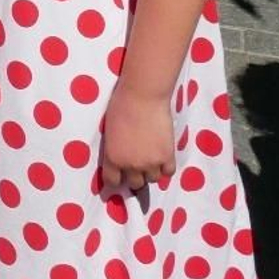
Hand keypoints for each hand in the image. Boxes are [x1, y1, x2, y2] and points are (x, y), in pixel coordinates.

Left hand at [99, 81, 174, 197]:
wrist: (143, 96)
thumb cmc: (121, 105)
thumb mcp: (110, 131)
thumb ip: (115, 148)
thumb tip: (120, 156)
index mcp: (112, 158)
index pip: (112, 181)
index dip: (116, 178)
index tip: (119, 175)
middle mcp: (131, 165)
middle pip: (135, 183)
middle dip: (135, 176)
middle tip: (137, 165)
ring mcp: (151, 162)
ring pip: (152, 179)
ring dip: (151, 171)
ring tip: (151, 157)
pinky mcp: (167, 156)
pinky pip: (168, 172)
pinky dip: (165, 167)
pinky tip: (162, 156)